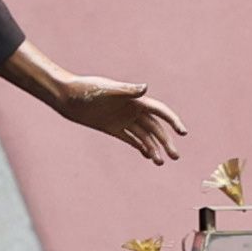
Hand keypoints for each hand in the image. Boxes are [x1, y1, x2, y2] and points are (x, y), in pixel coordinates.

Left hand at [60, 71, 191, 162]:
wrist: (68, 97)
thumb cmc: (86, 89)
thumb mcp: (106, 90)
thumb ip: (126, 91)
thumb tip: (145, 88)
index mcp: (135, 100)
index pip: (160, 111)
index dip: (173, 121)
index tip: (183, 133)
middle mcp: (132, 110)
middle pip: (155, 128)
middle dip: (166, 142)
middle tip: (175, 156)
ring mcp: (123, 120)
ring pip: (144, 136)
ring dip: (154, 148)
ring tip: (160, 162)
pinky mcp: (113, 128)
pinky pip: (130, 139)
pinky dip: (140, 147)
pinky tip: (148, 156)